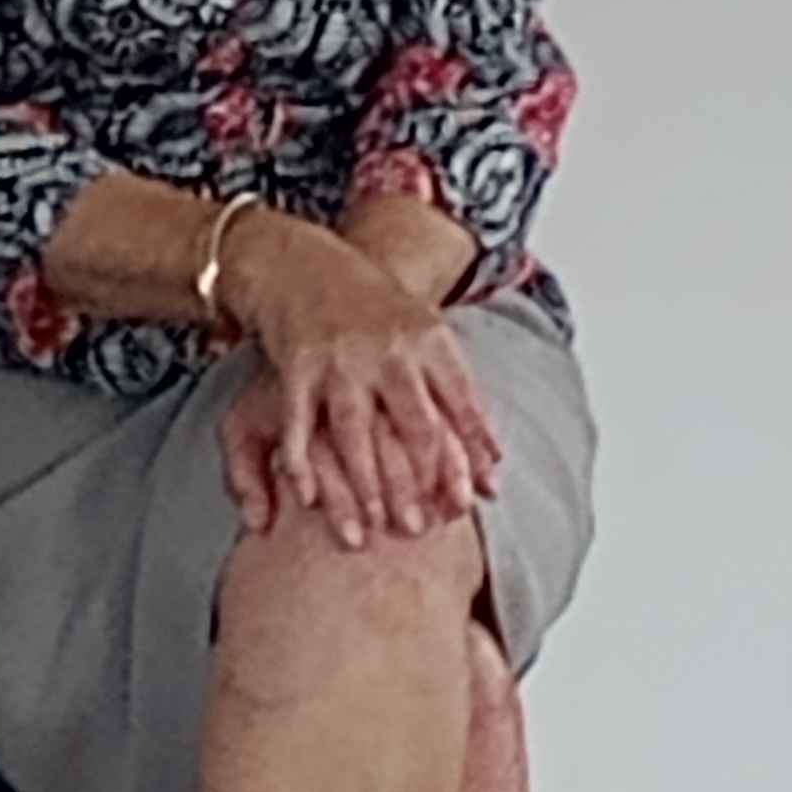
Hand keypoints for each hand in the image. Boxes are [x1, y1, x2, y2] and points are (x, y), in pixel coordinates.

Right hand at [216, 213, 501, 549]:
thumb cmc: (376, 313)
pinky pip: (298, 420)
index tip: (472, 502)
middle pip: (414, 425)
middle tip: (420, 528)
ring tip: (372, 527)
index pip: (462, 405)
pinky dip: (300, 459)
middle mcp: (389, 351)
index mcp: (430, 342)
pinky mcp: (297, 364)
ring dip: (364, 483)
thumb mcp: (430, 339)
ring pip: (355, 430)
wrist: (308, 263)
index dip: (469, 456)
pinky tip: (305, 494)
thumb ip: (463, 400)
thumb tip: (495, 468)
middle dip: (420, 481)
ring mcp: (341, 358)